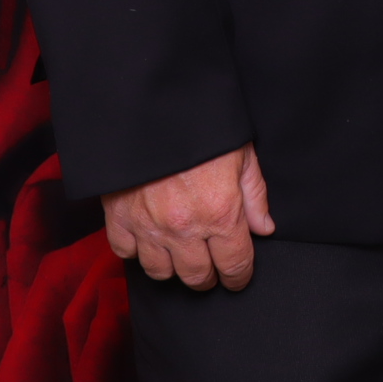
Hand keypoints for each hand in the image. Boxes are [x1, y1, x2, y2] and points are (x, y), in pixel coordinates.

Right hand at [102, 144, 274, 290]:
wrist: (152, 105)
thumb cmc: (203, 127)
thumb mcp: (242, 153)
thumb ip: (254, 195)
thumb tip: (264, 229)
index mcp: (219, 213)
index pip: (234, 265)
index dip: (238, 276)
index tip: (237, 276)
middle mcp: (183, 227)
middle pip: (197, 276)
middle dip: (208, 275)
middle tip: (210, 263)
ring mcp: (147, 225)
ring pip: (161, 272)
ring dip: (173, 266)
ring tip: (179, 251)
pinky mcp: (118, 216)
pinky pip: (125, 253)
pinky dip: (136, 250)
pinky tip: (147, 237)